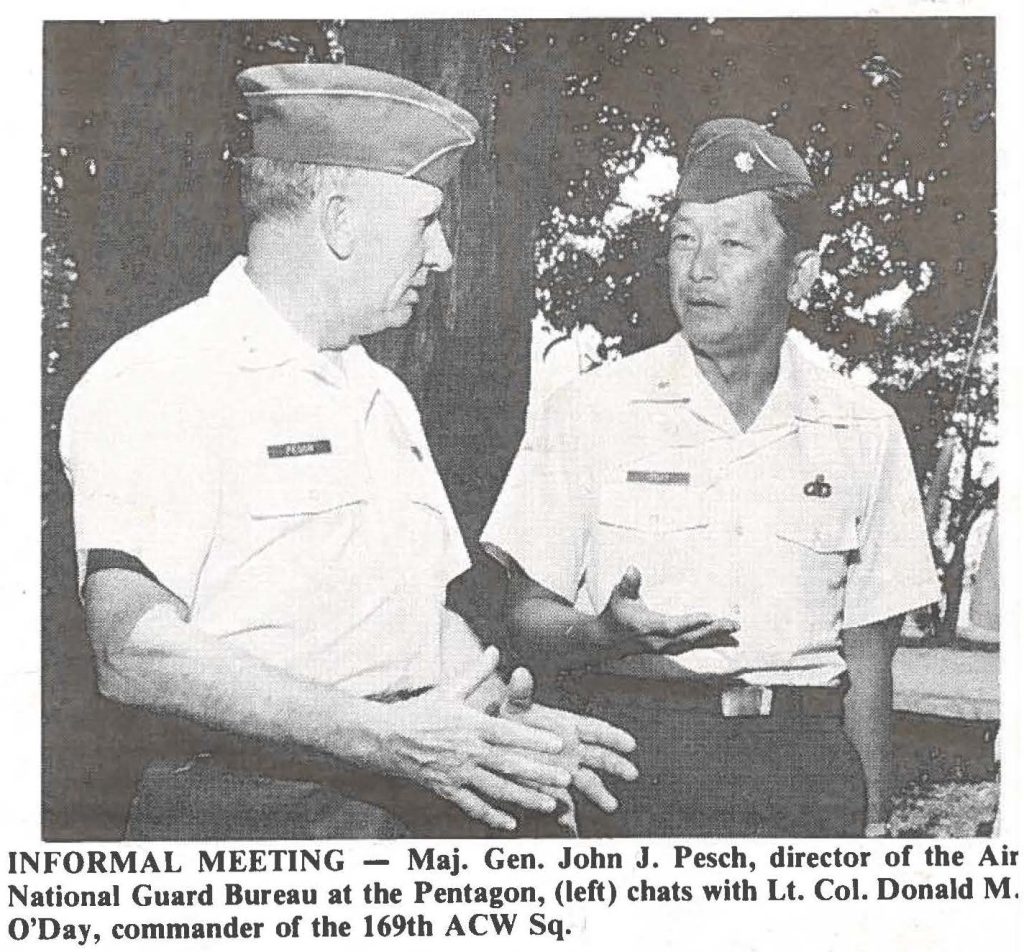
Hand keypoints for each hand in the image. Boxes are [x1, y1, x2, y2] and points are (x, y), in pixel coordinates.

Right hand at [377, 647, 570, 830]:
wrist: (385, 738)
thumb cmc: (420, 711)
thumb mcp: (450, 690)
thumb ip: (477, 672)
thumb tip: (496, 649)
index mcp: (470, 724)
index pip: (507, 732)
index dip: (533, 739)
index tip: (558, 744)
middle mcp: (466, 750)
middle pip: (508, 764)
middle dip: (539, 773)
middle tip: (566, 779)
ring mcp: (456, 773)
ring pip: (496, 789)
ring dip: (525, 798)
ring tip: (550, 804)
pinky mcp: (446, 789)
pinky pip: (473, 806)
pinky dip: (492, 816)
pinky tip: (512, 823)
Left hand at [500, 667, 637, 822]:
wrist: (492, 743)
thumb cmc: (504, 720)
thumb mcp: (511, 706)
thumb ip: (519, 693)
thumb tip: (519, 674)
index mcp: (566, 726)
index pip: (595, 730)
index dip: (612, 737)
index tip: (629, 744)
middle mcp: (570, 748)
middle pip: (599, 757)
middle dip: (616, 764)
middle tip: (631, 773)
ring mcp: (562, 768)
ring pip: (587, 782)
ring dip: (599, 793)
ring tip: (610, 805)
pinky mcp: (550, 786)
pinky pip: (564, 802)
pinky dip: (567, 814)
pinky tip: (569, 825)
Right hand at [598, 566, 738, 658]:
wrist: (608, 640)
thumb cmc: (617, 613)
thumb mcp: (619, 596)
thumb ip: (628, 584)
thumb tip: (633, 569)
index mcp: (647, 627)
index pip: (671, 627)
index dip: (689, 623)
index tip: (708, 617)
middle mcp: (658, 641)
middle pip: (688, 638)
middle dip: (712, 631)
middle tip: (733, 624)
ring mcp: (665, 647)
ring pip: (694, 643)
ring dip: (715, 638)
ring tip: (734, 630)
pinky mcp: (671, 648)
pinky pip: (693, 646)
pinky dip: (710, 642)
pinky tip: (725, 639)